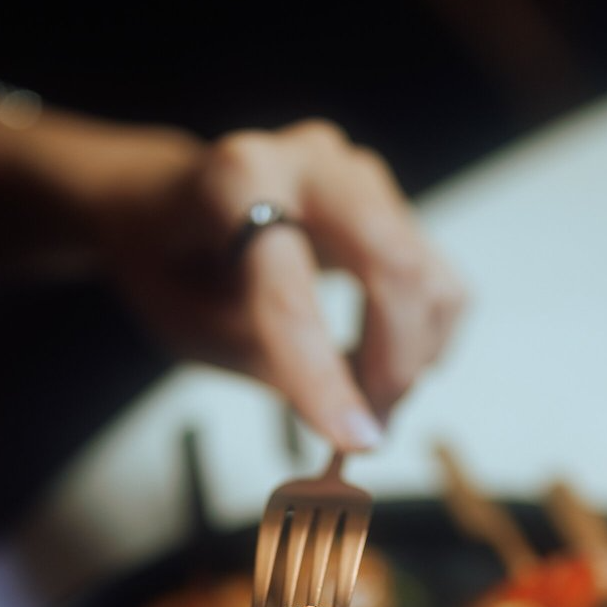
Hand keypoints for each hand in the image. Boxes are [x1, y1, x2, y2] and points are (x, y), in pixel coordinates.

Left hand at [16, 116, 466, 448]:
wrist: (169, 206)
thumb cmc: (174, 265)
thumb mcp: (195, 329)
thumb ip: (273, 367)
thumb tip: (354, 426)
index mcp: (237, 183)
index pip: (292, 293)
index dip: (324, 376)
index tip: (354, 443)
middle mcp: (309, 163)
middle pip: (395, 264)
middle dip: (395, 364)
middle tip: (368, 430)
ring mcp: (358, 178)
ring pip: (429, 278)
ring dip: (412, 360)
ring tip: (363, 402)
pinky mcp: (389, 205)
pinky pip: (437, 281)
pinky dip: (422, 340)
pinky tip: (375, 365)